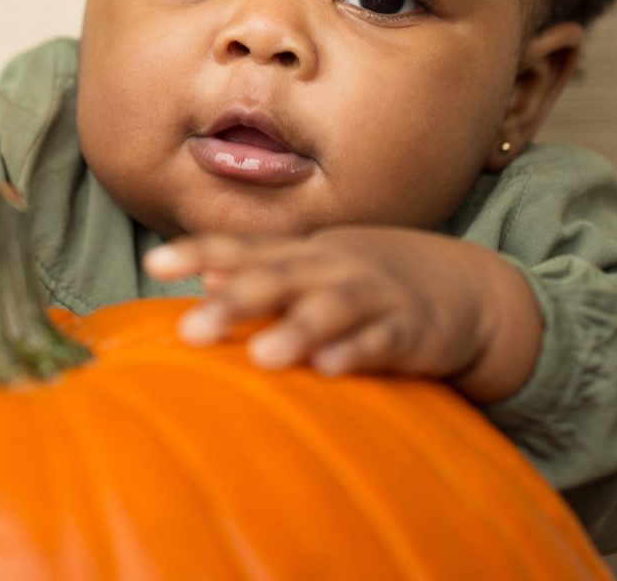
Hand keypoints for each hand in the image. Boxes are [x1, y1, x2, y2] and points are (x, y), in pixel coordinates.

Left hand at [144, 226, 542, 401]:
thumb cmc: (368, 281)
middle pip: (281, 277)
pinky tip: (332, 369)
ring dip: (298, 328)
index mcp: (304, 255)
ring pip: (332, 308)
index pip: (245, 248)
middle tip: (190, 331)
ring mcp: (375, 295)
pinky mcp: (412, 329)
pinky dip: (359, 351)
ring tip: (262, 355)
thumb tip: (203, 277)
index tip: (153, 264)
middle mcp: (334, 267)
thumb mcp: (316, 271)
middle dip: (237, 301)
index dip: (199, 251)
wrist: (463, 285)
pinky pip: (383, 340)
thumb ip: (262, 273)